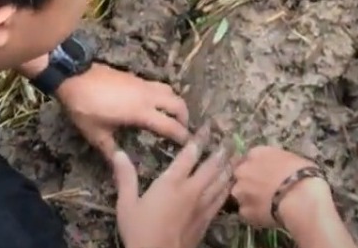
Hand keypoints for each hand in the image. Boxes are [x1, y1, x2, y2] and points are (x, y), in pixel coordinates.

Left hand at [56, 63, 189, 154]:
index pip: (169, 125)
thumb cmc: (86, 108)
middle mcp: (148, 97)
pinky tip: (154, 103)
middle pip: (178, 104)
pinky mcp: (137, 78)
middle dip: (184, 117)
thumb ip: (110, 150)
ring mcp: (143, 84)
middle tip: (182, 129)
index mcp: (141, 113)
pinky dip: (164, 95)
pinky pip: (159, 86)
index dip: (181, 135)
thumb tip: (119, 166)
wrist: (75, 77)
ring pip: (170, 91)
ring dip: (175, 103)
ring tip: (171, 115)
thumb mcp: (96, 133)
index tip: (188, 144)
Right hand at [112, 127, 231, 247]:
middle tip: (232, 138)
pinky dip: (229, 186)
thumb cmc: (139, 231)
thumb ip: (125, 178)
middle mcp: (191, 189)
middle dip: (223, 149)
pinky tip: (233, 181)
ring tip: (239, 154)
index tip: (208, 126)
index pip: (190, 154)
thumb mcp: (126, 204)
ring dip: (230, 165)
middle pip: (213, 164)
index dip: (200, 138)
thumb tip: (118, 153)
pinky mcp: (208, 218)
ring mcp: (203, 204)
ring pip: (222, 180)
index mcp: (171, 183)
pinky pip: (223, 197)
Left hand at [232, 147, 331, 228]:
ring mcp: (240, 192)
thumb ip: (276, 162)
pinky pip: (247, 212)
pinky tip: (268, 215)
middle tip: (264, 190)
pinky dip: (255, 214)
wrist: (300, 197)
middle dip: (249, 182)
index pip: (250, 158)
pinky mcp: (244, 212)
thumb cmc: (302, 173)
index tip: (265, 174)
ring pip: (241, 195)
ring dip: (250, 199)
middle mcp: (243, 170)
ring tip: (266, 205)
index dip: (258, 167)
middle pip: (241, 176)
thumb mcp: (291, 158)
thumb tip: (277, 168)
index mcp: (256, 153)